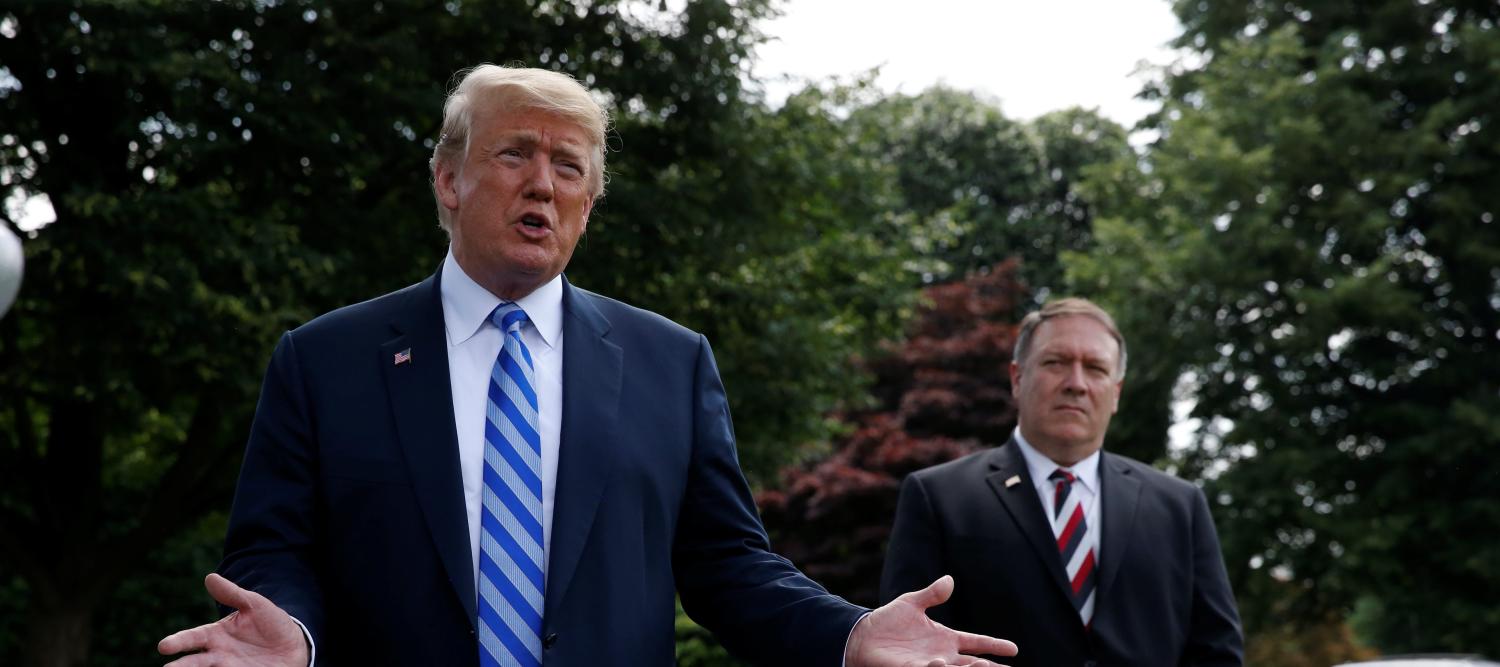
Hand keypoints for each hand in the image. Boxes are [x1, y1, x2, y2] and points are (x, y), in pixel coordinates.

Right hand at [157, 573, 308, 666]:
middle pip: (195, 662)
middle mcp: (218, 655)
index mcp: (215, 635)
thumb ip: (233, 594)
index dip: (178, 641)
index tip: (164, 646)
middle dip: (182, 666)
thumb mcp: (254, 604)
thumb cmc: (269, 623)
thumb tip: (210, 577)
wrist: (294, 644)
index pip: (192, 638)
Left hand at [847, 575, 1016, 666]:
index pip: (976, 643)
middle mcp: (942, 654)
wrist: (863, 634)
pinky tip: (942, 663)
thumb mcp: (912, 602)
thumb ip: (932, 594)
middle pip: (973, 663)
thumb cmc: (888, 621)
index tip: (1014, 648)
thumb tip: (949, 580)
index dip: (995, 645)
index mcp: (946, 638)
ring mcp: (929, 663)